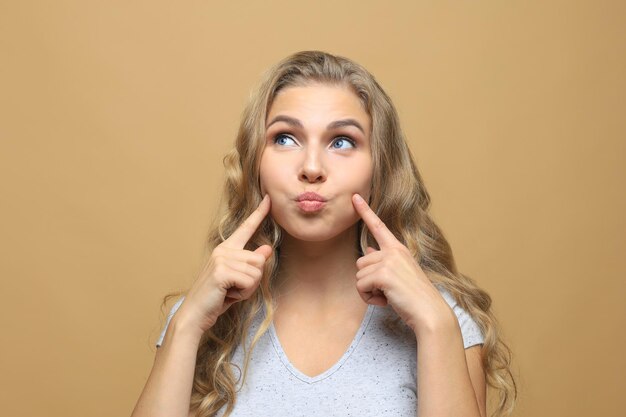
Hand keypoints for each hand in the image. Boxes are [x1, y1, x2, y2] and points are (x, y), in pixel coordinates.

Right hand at [178, 195, 272, 332]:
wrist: (195, 315)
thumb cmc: (216, 298)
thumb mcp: (238, 279)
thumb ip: (251, 264)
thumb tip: (267, 249)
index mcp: (226, 249)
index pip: (246, 228)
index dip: (259, 213)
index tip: (269, 199)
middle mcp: (223, 250)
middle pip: (260, 260)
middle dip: (253, 280)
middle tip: (234, 288)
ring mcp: (221, 260)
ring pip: (257, 272)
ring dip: (248, 288)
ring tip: (230, 292)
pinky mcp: (221, 272)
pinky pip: (250, 282)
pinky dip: (244, 293)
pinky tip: (228, 295)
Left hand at [352, 193, 453, 333]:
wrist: (429, 312)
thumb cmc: (415, 297)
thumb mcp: (400, 274)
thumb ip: (383, 261)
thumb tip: (368, 250)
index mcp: (398, 249)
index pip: (378, 227)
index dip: (365, 211)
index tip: (355, 197)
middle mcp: (393, 251)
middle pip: (361, 261)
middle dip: (368, 280)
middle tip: (387, 290)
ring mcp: (388, 261)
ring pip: (359, 275)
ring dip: (369, 290)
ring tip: (388, 295)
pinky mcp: (383, 275)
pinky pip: (361, 286)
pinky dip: (369, 298)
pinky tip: (385, 301)